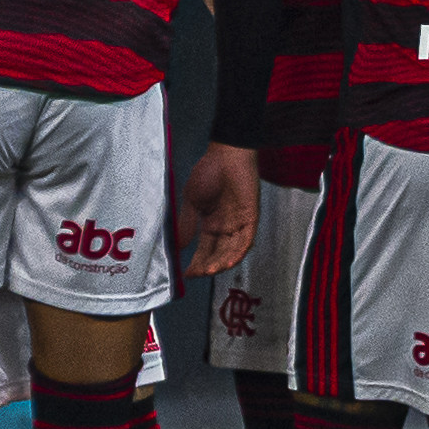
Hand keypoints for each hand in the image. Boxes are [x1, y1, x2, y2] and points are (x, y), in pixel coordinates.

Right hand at [179, 143, 257, 276]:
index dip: (196, 263)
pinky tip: (227, 262)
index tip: (186, 274)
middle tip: (195, 274)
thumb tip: (178, 246)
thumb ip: (186, 224)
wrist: (226, 154)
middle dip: (207, 266)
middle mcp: (226, 226)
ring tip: (208, 271)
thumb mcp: (192, 202)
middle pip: (218, 254)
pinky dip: (238, 252)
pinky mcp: (250, 217)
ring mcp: (239, 223)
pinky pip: (246, 240)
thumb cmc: (209, 171)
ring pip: (232, 251)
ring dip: (221, 263)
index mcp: (212, 223)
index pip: (205, 250)